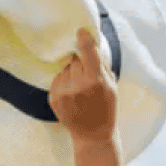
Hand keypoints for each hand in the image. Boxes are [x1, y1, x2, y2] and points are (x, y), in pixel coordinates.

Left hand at [48, 27, 117, 145]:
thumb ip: (103, 66)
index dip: (84, 40)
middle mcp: (78, 85)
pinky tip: (72, 94)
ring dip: (71, 73)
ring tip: (80, 88)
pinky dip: (63, 83)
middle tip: (87, 76)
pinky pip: (57, 80)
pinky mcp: (53, 98)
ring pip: (65, 70)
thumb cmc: (106, 109)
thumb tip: (93, 46)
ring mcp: (64, 92)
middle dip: (80, 63)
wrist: (92, 134)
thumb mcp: (112, 86)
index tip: (80, 31)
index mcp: (95, 80)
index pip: (88, 53)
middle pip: (75, 60)